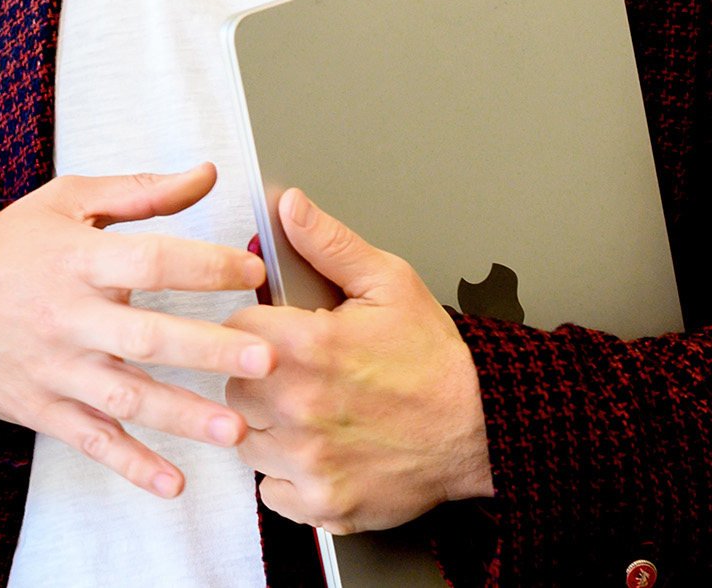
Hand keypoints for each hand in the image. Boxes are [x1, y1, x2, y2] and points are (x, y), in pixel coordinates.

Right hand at [0, 165, 270, 498]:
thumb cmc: (9, 248)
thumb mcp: (66, 202)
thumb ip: (141, 192)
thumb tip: (207, 174)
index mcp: (77, 259)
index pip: (148, 261)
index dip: (202, 266)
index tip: (252, 273)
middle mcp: (68, 318)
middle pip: (145, 336)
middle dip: (208, 351)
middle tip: (267, 359)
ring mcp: (55, 369)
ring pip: (124, 398)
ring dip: (182, 417)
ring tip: (237, 430)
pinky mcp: (43, 410)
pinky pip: (92, 441)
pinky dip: (132, 465)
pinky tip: (174, 482)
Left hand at [224, 189, 494, 533]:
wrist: (480, 428)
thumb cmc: (435, 361)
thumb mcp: (389, 283)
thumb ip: (330, 244)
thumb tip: (291, 208)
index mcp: (309, 347)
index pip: (234, 329)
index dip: (257, 326)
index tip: (279, 332)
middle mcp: (301, 406)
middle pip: (232, 385)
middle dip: (258, 375)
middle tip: (297, 372)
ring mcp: (309, 460)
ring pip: (245, 438)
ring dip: (267, 425)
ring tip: (309, 410)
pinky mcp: (321, 502)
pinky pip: (270, 489)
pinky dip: (286, 475)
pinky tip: (316, 450)